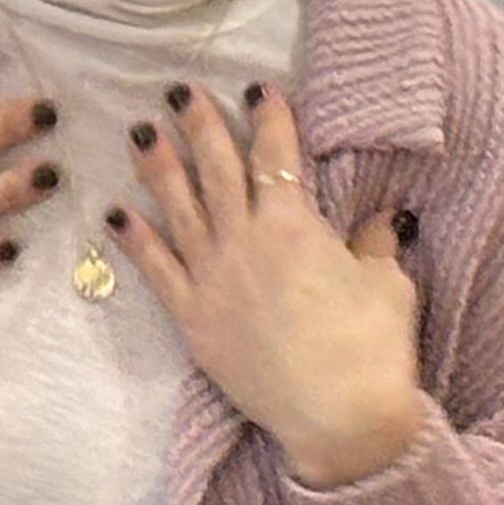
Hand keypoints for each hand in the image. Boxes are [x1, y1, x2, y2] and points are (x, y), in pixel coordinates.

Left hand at [112, 82, 430, 488]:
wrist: (338, 417)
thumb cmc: (373, 349)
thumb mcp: (387, 285)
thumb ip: (374, 246)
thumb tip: (382, 220)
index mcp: (295, 225)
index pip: (276, 157)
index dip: (268, 118)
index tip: (257, 87)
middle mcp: (245, 242)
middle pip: (218, 170)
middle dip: (199, 126)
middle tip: (179, 91)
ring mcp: (213, 279)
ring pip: (179, 209)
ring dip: (158, 168)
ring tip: (140, 132)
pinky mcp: (193, 318)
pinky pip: (156, 269)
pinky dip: (135, 239)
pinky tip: (116, 212)